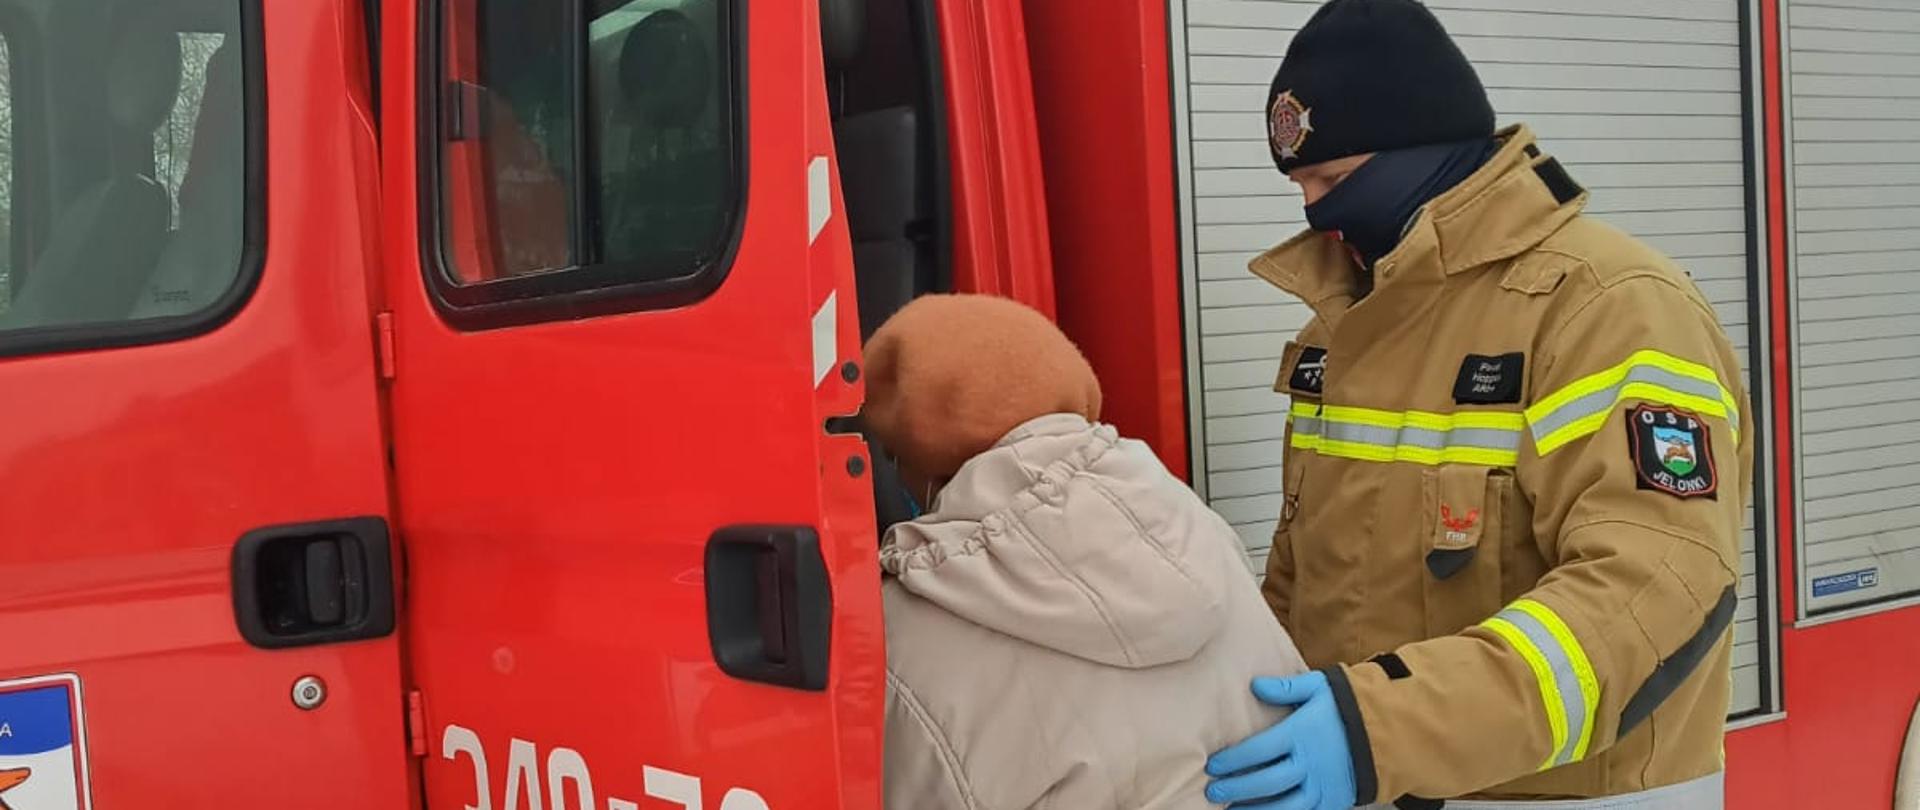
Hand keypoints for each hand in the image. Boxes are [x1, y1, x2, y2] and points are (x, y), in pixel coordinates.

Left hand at [1204, 672, 1358, 808]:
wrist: (1390, 731)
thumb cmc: (1347, 706)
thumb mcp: (1319, 687)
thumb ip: (1286, 688)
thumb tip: (1255, 686)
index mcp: (1302, 734)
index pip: (1259, 750)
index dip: (1233, 760)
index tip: (1213, 766)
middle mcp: (1310, 764)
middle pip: (1267, 781)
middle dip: (1237, 788)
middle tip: (1213, 793)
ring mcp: (1322, 786)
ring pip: (1284, 805)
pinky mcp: (1333, 802)